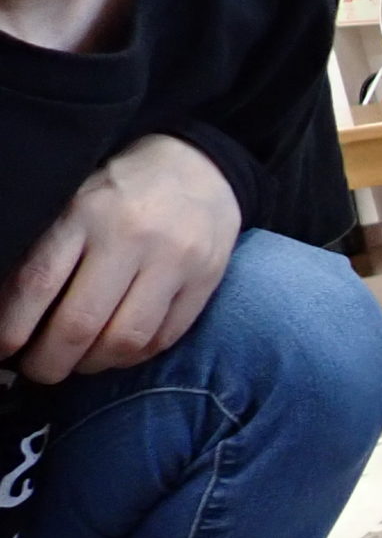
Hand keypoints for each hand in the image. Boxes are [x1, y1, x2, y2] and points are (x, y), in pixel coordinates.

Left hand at [0, 135, 241, 382]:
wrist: (201, 167)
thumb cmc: (120, 190)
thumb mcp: (73, 201)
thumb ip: (46, 250)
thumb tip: (8, 312)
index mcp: (85, 211)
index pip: (37, 283)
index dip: (11, 329)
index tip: (2, 350)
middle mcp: (132, 237)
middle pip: (80, 324)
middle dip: (49, 363)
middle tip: (37, 370)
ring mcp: (175, 262)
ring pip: (124, 341)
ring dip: (92, 366)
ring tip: (78, 363)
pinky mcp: (206, 282)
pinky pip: (162, 339)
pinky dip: (132, 357)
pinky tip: (116, 350)